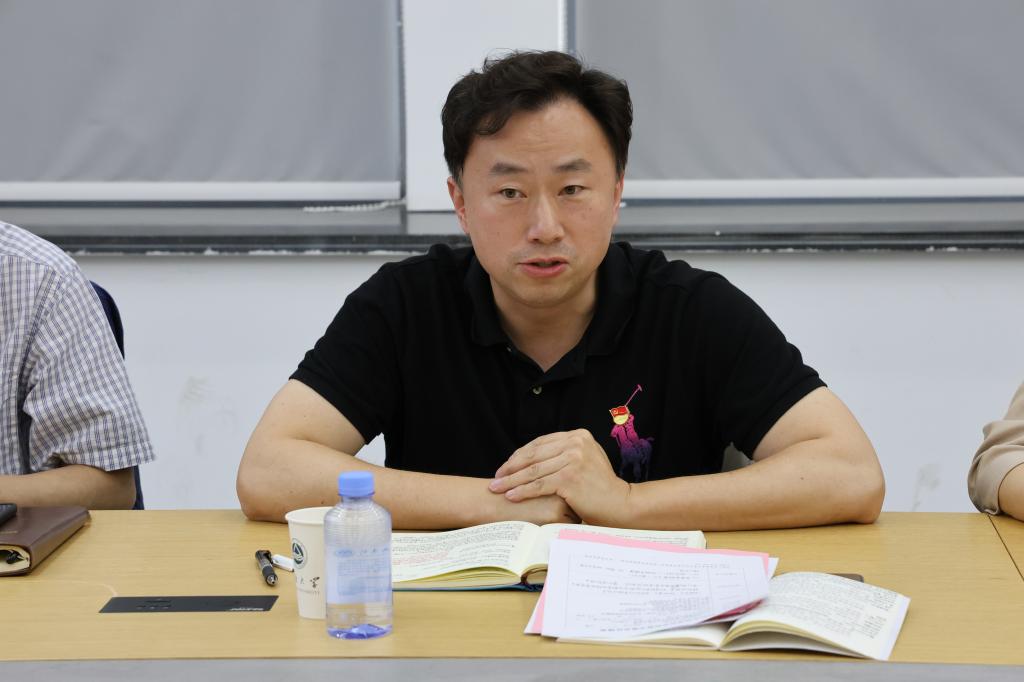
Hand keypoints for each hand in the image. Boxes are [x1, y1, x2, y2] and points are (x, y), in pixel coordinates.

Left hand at [489, 429, 629, 524]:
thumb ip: (566, 452)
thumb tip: (538, 454)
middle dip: (511, 467)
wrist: (620, 504)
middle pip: (534, 455)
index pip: (540, 443)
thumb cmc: (601, 487)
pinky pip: (539, 485)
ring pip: (533, 471)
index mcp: (578, 435)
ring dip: (511, 480)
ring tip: (496, 488)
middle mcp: (576, 443)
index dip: (520, 454)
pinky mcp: (569, 477)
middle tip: (496, 477)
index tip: (506, 465)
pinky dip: (522, 491)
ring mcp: (573, 459)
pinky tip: (511, 496)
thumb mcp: (587, 459)